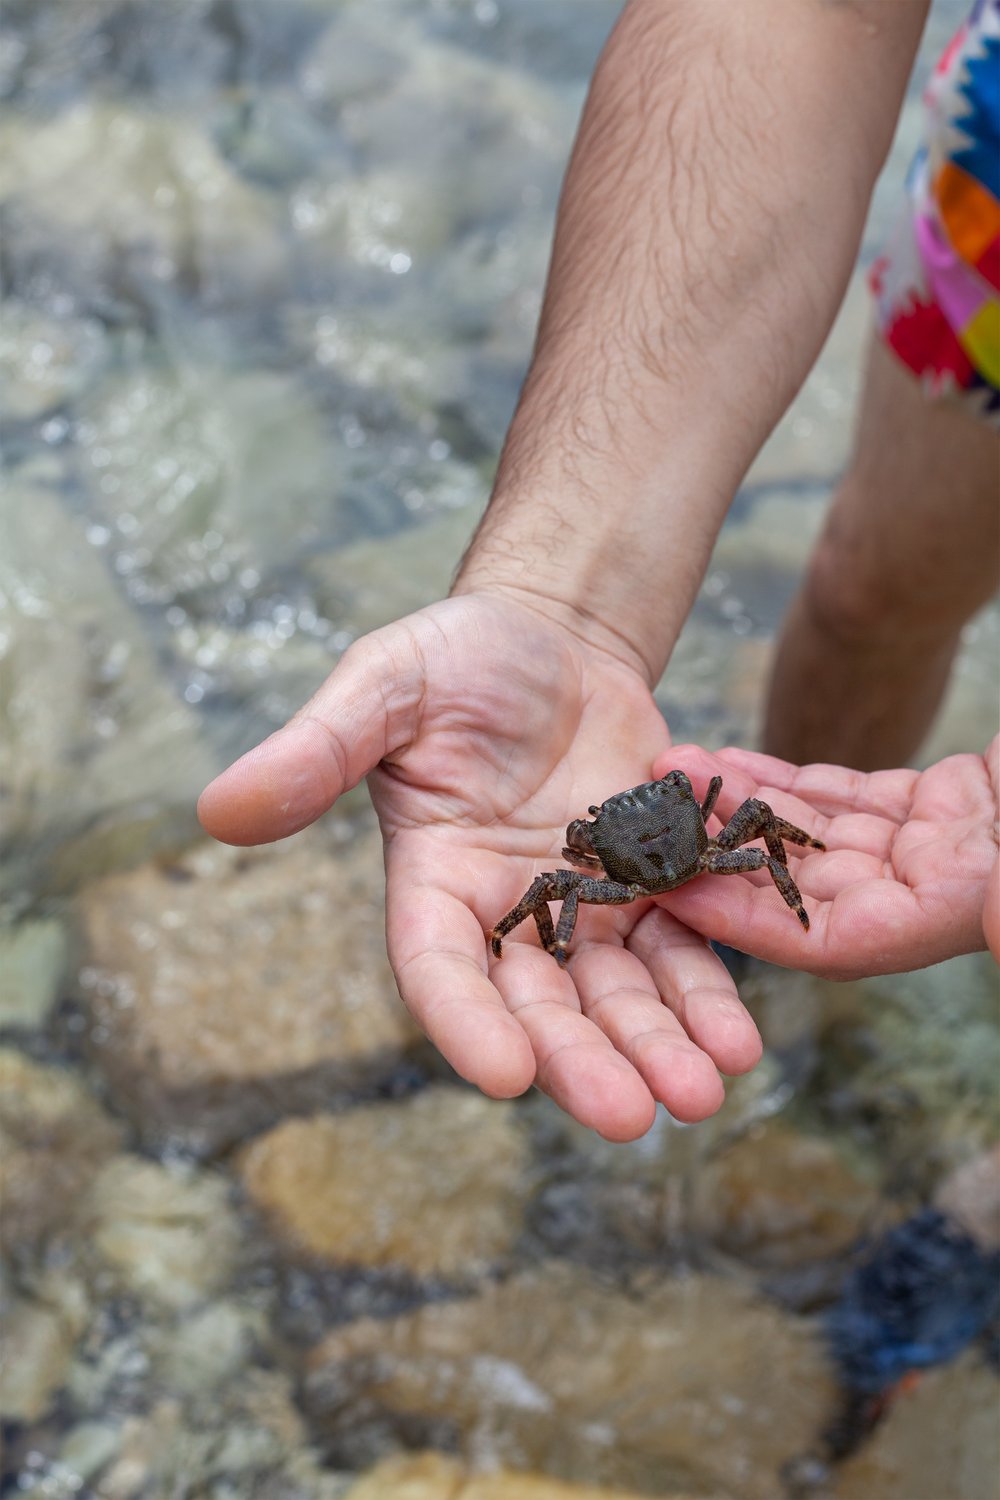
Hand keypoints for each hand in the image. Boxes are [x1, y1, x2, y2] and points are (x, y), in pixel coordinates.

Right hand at [198, 592, 762, 1139]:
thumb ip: (315, 750)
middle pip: (541, 1003)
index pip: (440, 965)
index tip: (505, 1076)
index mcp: (432, 878)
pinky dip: (707, 995)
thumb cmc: (454, 657)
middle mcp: (506, 911)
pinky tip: (741, 1040)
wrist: (552, 635)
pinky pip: (680, 948)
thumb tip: (216, 811)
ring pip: (619, 994)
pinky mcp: (650, 885)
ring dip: (658, 1046)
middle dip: (584, 1060)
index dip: (466, 1021)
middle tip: (631, 1117)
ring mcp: (583, 905)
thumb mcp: (381, 687)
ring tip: (704, 1094)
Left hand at [653, 739, 998, 976]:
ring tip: (678, 767)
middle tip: (652, 817)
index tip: (674, 890)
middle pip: (794, 884)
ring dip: (740, 803)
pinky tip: (732, 760)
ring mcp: (920, 850)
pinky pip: (840, 797)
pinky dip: (786, 781)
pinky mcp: (928, 806)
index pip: (819, 938)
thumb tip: (999, 930)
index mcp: (941, 921)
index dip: (741, 920)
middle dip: (717, 852)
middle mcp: (918, 896)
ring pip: (807, 832)